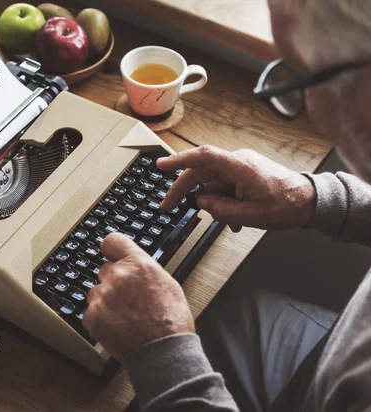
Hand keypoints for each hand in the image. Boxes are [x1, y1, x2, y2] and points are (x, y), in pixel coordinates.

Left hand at [82, 233, 193, 359]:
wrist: (163, 352)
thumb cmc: (170, 321)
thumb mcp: (166, 283)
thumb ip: (144, 268)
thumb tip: (132, 263)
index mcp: (138, 264)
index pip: (112, 241)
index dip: (111, 249)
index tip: (110, 254)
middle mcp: (118, 276)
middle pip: (105, 270)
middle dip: (113, 282)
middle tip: (128, 299)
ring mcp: (103, 296)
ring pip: (96, 292)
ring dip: (106, 301)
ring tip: (126, 316)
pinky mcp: (93, 316)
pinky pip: (91, 312)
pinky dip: (101, 319)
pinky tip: (118, 326)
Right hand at [157, 146, 314, 231]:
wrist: (311, 202)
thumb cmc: (287, 205)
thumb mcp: (250, 215)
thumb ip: (220, 209)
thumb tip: (201, 202)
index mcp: (238, 166)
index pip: (202, 157)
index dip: (178, 160)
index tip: (160, 166)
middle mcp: (238, 162)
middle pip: (201, 172)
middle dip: (184, 191)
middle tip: (169, 206)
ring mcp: (242, 167)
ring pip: (213, 183)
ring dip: (213, 202)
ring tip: (228, 221)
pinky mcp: (246, 173)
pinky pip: (225, 186)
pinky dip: (224, 201)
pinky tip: (234, 218)